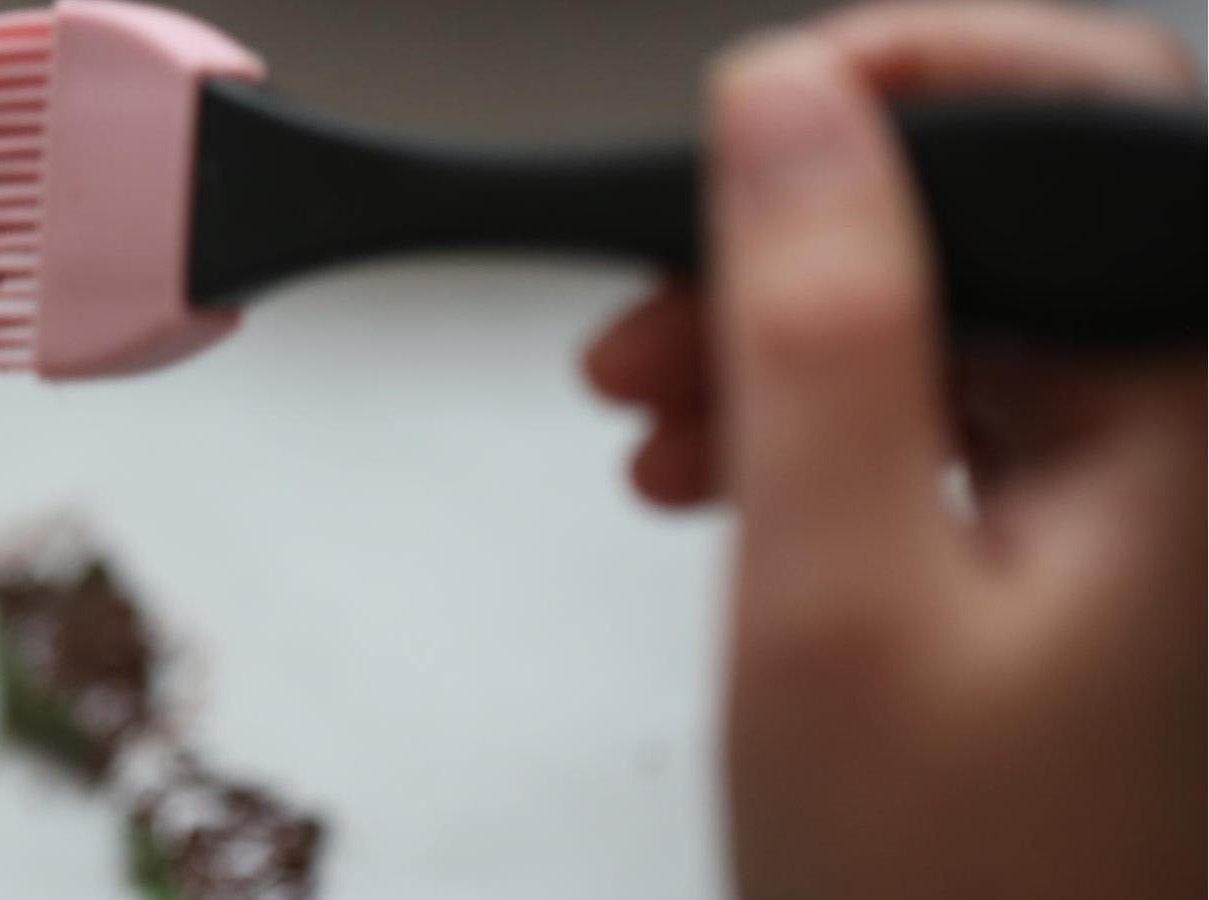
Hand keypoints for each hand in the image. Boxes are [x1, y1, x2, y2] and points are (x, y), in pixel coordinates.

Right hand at [585, 3, 1200, 896]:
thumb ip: (823, 335)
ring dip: (784, 346)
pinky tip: (724, 475)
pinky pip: (954, 416)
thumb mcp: (839, 602)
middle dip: (791, 251)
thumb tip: (788, 109)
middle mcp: (1202, 430)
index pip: (1084, 124)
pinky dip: (826, 425)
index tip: (738, 114)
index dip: (900, 80)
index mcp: (1203, 411)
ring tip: (652, 424)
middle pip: (998, 225)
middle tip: (642, 324)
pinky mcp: (1096, 544)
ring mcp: (1155, 493)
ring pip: (958, 321)